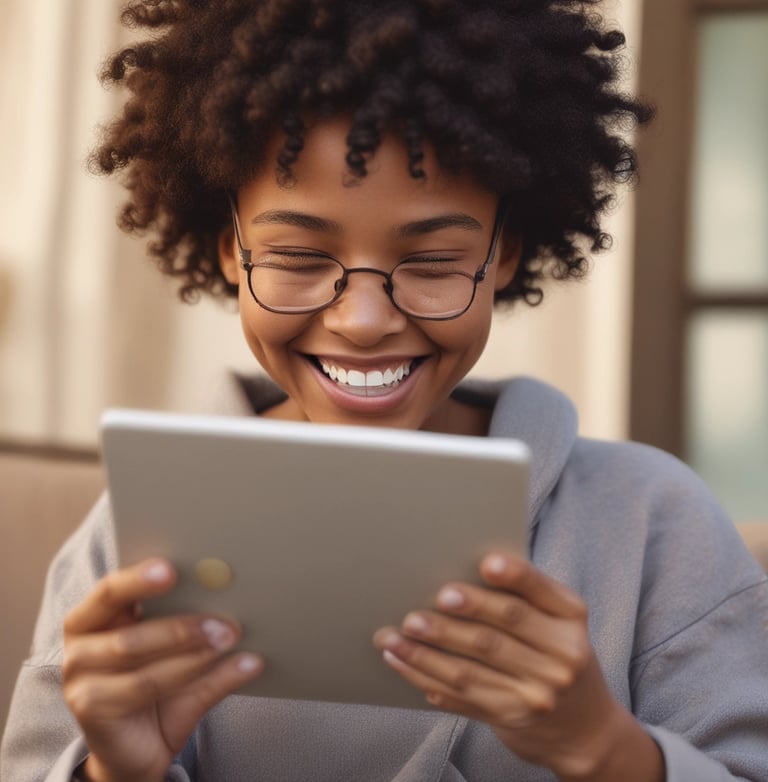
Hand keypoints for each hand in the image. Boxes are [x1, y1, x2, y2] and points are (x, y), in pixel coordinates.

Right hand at [63, 559, 262, 781]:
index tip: (171, 570)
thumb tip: (238, 611)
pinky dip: (200, 676)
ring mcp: (81, 683)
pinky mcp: (93, 712)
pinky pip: (149, 689)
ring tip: (230, 639)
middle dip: (182, 626)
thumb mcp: (180, 656)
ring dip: (193, 652)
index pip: (111, 592)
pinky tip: (240, 666)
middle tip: (224, 621)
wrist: (135, 752)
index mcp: (93, 619)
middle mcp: (79, 648)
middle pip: (130, 633)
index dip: (138, 580)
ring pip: (142, 664)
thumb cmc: (156, 692)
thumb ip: (199, 631)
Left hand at [373, 554, 662, 780]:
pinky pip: (459, 694)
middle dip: (457, 618)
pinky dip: (424, 676)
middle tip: (424, 606)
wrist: (585, 729)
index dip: (514, 576)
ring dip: (425, 652)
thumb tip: (465, 571)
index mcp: (571, 618)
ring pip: (470, 668)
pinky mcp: (509, 716)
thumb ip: (525, 596)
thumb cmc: (559, 655)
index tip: (486, 564)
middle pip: (499, 631)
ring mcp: (535, 693)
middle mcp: (560, 657)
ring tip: (395, 636)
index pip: (540, 591)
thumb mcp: (560, 622)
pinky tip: (399, 660)